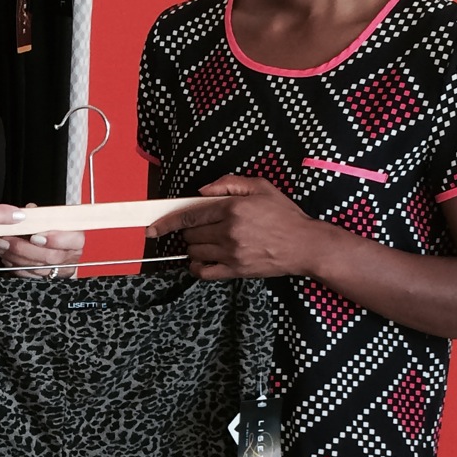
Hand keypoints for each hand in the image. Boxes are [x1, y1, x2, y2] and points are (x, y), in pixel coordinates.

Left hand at [0, 203, 85, 277]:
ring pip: (37, 268)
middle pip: (50, 257)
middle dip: (25, 249)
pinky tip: (6, 256)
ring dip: (15, 257)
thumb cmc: (50, 229)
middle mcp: (70, 257)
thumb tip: (30, 211)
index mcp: (76, 239)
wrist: (50, 247)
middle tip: (7, 240)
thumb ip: (41, 215)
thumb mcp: (48, 217)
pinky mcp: (46, 279)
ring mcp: (59, 270)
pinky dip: (15, 266)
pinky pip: (30, 276)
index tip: (34, 236)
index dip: (54, 239)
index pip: (73, 240)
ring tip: (1, 246)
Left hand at [147, 174, 324, 279]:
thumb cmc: (284, 216)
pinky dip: (196, 267)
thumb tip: (201, 192)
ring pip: (194, 252)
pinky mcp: (236, 270)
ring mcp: (232, 253)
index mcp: (233, 208)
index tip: (152, 228)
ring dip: (193, 247)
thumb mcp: (260, 187)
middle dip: (188, 232)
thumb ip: (228, 184)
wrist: (305, 245)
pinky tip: (200, 262)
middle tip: (202, 229)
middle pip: (190, 235)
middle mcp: (229, 231)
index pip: (189, 215)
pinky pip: (204, 272)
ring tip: (208, 242)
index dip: (166, 222)